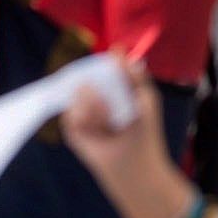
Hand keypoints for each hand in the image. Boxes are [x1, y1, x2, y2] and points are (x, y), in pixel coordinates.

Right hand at [55, 62, 187, 217]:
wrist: (137, 168)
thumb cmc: (145, 133)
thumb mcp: (146, 97)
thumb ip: (133, 74)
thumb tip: (116, 49)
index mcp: (109, 90)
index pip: (96, 69)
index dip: (98, 67)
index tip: (108, 66)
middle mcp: (93, 99)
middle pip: (84, 78)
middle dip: (99, 88)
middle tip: (114, 106)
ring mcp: (82, 116)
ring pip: (76, 96)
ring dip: (94, 107)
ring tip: (110, 123)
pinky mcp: (74, 132)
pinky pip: (71, 115)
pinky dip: (85, 119)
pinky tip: (99, 130)